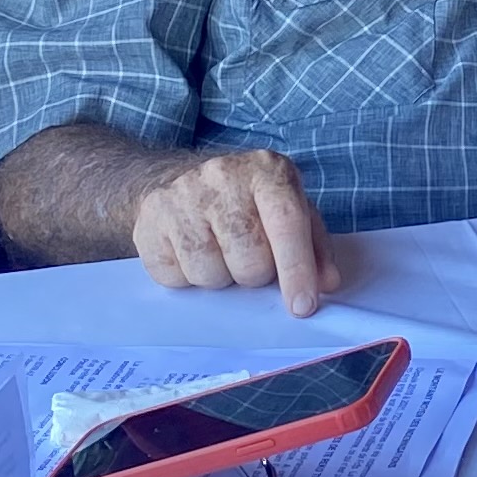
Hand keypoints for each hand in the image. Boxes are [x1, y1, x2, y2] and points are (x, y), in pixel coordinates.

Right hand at [128, 149, 337, 314]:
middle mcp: (222, 175)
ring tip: (219, 253)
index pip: (287, 223)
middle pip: (249, 260)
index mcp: (267, 170)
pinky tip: (190, 252)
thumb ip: (314, 246)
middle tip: (248, 258)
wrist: (180, 180)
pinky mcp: (149, 218)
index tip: (303, 306)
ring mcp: (181, 194)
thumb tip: (326, 283)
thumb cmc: (247, 204)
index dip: (297, 269)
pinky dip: (186, 277)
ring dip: (220, 277)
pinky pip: (174, 276)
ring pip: (209, 273)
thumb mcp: (288, 210)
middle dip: (254, 274)